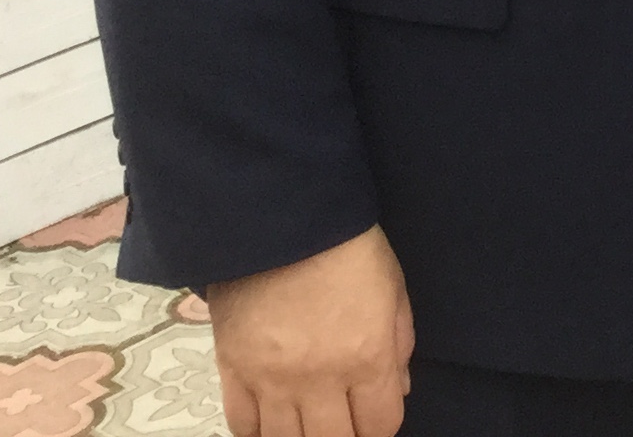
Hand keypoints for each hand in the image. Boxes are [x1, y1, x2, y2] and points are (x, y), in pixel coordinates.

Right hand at [202, 223, 412, 436]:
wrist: (282, 218)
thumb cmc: (348, 247)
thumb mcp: (393, 287)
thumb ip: (399, 343)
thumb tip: (398, 389)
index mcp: (368, 356)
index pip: (380, 425)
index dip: (380, 429)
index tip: (374, 420)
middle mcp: (320, 379)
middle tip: (341, 426)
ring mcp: (272, 379)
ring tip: (307, 427)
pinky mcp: (232, 369)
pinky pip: (242, 425)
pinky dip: (257, 434)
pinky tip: (270, 426)